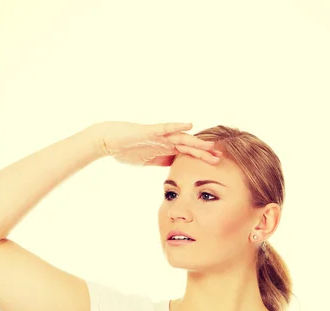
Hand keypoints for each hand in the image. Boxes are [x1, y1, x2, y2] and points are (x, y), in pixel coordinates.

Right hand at [96, 121, 221, 165]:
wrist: (109, 140)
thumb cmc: (126, 149)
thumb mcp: (147, 161)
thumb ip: (161, 161)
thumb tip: (173, 168)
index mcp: (166, 149)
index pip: (188, 154)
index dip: (201, 158)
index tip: (216, 164)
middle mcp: (165, 140)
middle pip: (189, 146)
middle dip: (204, 152)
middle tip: (220, 157)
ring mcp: (159, 135)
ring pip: (181, 137)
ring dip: (196, 141)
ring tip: (210, 145)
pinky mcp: (150, 130)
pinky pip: (166, 127)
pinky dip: (177, 126)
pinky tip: (189, 125)